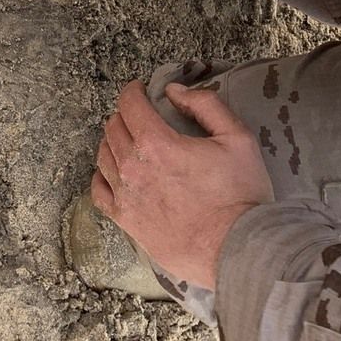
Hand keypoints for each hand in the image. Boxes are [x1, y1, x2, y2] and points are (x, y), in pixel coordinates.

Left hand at [90, 80, 272, 292]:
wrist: (237, 250)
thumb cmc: (240, 195)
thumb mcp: (237, 138)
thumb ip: (205, 106)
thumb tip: (174, 91)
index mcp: (156, 144)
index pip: (129, 104)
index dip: (133, 91)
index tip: (140, 90)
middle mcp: (133, 168)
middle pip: (113, 128)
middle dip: (126, 115)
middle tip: (140, 116)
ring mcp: (126, 197)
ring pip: (103, 156)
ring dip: (113, 142)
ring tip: (128, 141)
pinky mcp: (126, 222)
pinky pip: (99, 192)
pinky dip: (102, 176)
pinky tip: (113, 173)